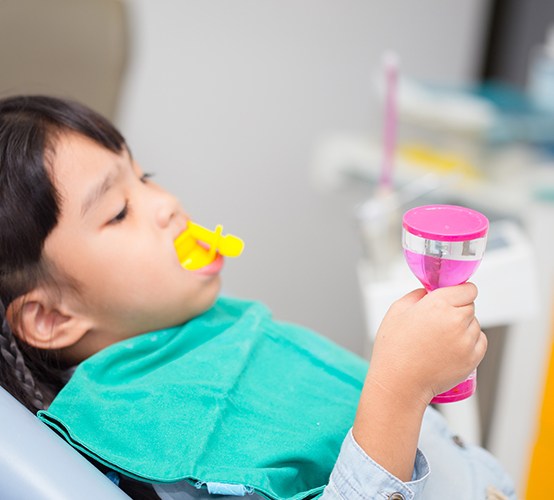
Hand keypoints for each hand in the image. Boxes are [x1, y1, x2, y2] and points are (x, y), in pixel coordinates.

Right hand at [367, 282, 486, 407]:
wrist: (399, 382)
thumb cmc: (394, 348)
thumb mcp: (396, 311)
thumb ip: (416, 295)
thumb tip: (429, 291)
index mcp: (438, 304)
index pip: (467, 289)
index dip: (459, 292)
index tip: (452, 297)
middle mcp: (455, 320)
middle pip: (470, 306)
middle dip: (457, 309)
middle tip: (439, 321)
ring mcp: (466, 341)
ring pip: (475, 324)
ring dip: (463, 327)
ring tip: (441, 339)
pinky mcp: (472, 359)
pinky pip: (480, 342)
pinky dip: (470, 343)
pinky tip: (450, 348)